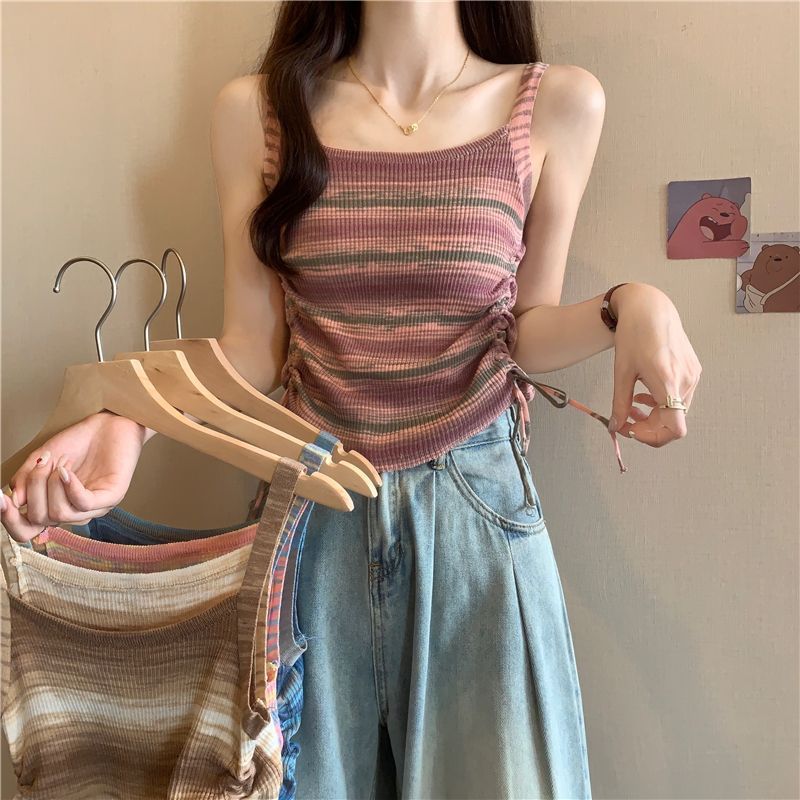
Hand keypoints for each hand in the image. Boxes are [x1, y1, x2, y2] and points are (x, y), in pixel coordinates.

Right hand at [1, 411, 145, 542]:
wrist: (108, 423)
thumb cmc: (78, 442)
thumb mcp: (41, 459)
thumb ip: (24, 479)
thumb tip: (14, 501)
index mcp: (55, 507)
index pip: (27, 531)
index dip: (10, 520)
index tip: (1, 499)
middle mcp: (74, 512)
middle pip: (40, 519)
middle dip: (33, 488)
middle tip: (41, 463)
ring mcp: (94, 507)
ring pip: (60, 514)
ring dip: (51, 484)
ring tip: (59, 462)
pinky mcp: (112, 497)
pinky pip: (83, 504)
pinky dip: (69, 487)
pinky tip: (65, 471)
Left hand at [608, 283, 701, 446]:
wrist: (650, 309)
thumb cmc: (634, 335)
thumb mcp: (621, 372)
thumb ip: (619, 403)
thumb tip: (615, 427)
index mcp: (668, 381)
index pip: (674, 429)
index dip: (653, 438)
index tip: (632, 430)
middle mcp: (686, 380)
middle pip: (673, 423)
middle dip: (647, 427)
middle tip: (624, 420)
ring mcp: (693, 376)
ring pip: (676, 412)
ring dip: (654, 416)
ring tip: (632, 405)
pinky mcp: (693, 371)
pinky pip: (680, 398)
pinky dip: (662, 403)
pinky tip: (645, 394)